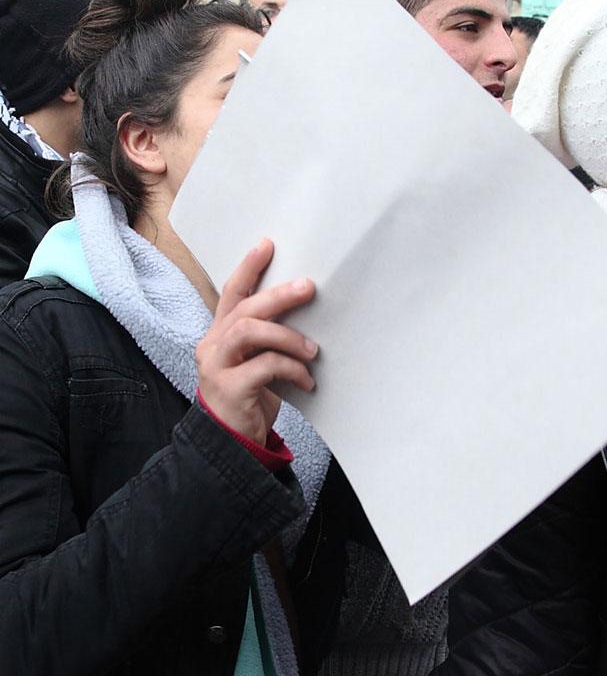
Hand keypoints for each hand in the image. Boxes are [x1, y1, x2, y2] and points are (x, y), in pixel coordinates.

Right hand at [196, 239, 317, 443]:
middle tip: (307, 287)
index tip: (267, 246)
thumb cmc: (250, 397)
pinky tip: (307, 382)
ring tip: (312, 350)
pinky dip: (292, 370)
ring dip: (288, 336)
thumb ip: (267, 339)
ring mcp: (217, 367)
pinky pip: (265, 366)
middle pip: (244, 309)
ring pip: (251, 332)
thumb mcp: (256, 362)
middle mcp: (212, 346)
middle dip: (278, 296)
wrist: (230, 442)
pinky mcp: (230, 389)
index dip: (248, 269)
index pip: (231, 294)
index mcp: (219, 336)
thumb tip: (304, 310)